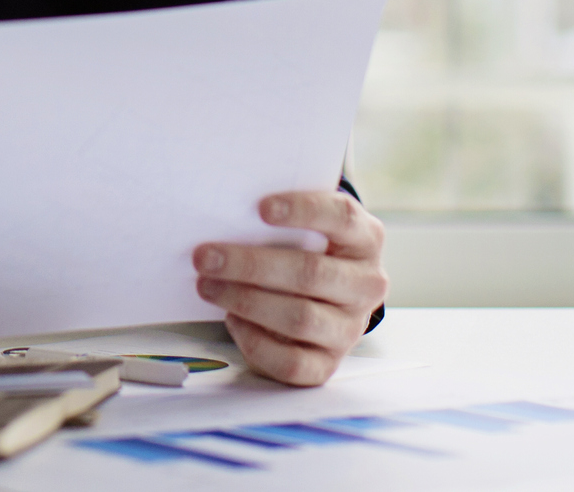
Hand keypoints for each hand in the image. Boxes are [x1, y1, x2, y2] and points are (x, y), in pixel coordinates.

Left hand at [194, 191, 387, 385]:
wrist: (325, 301)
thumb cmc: (306, 252)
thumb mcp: (308, 227)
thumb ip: (281, 219)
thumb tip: (228, 213)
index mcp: (365, 239)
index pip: (343, 217)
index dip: (303, 210)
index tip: (261, 208)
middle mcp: (366, 285)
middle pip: (311, 273)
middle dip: (252, 265)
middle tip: (206, 257)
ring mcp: (350, 328)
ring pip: (300, 317)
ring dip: (246, 301)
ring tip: (209, 285)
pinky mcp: (328, 364)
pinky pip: (291, 361)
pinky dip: (255, 340)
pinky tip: (233, 319)